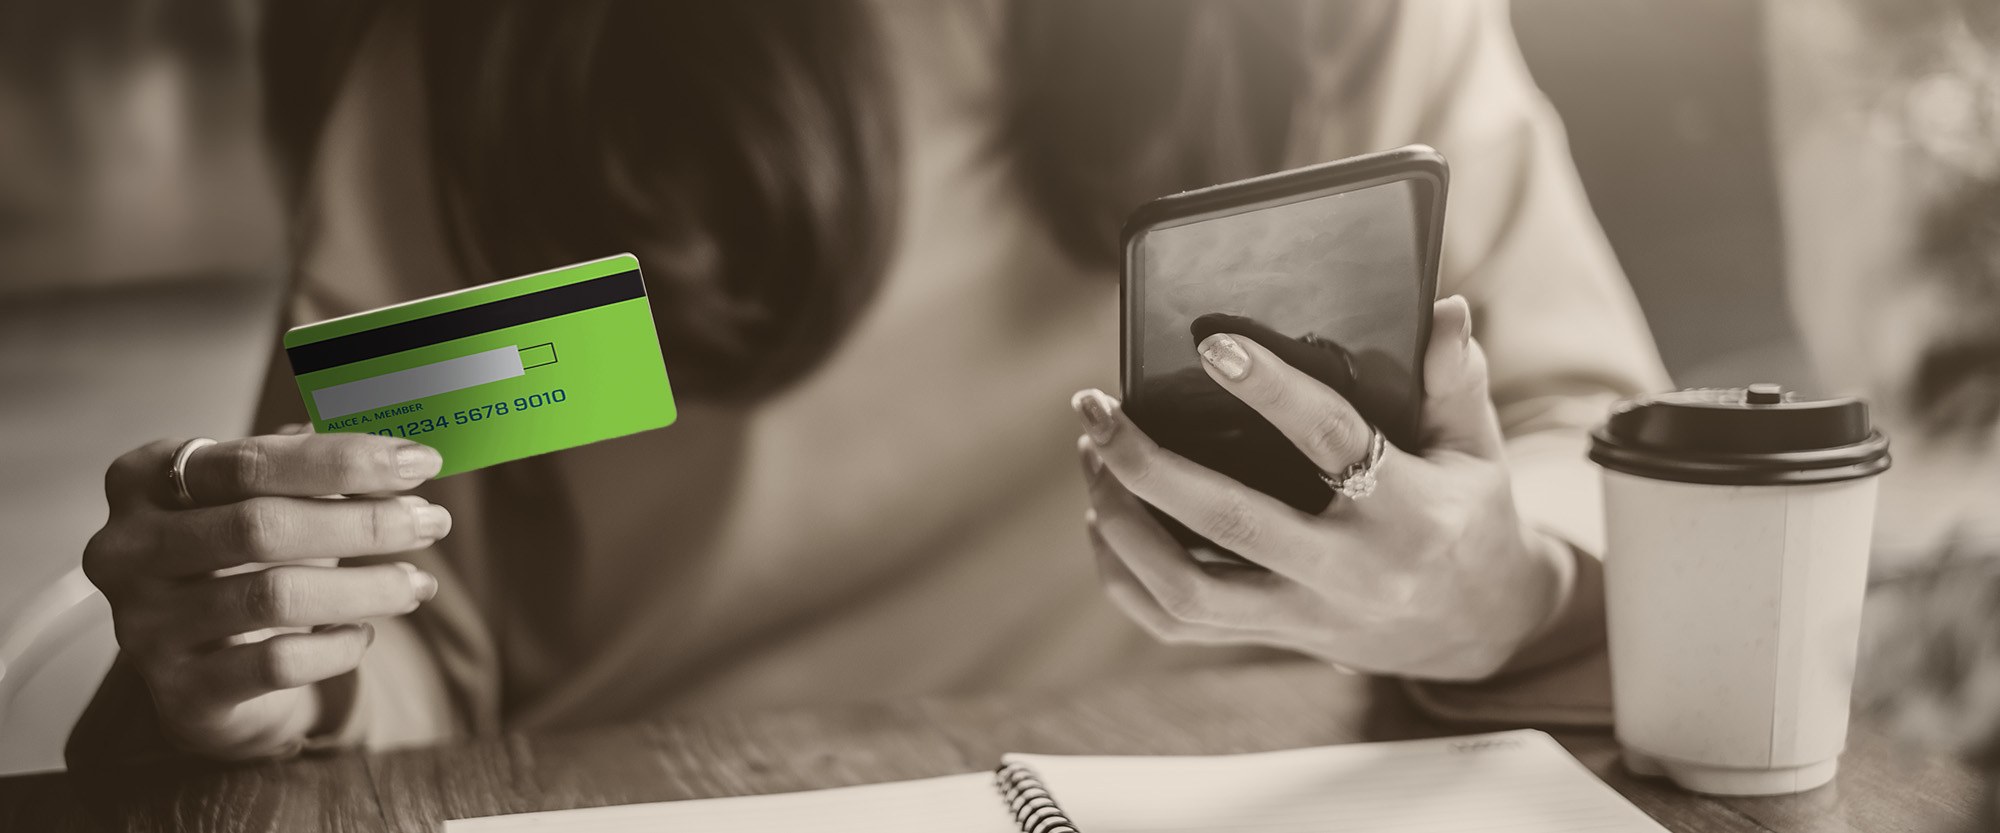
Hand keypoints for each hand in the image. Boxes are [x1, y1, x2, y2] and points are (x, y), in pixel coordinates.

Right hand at [82, 430, 449, 759]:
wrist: (205, 663)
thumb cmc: (244, 558)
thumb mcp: (266, 499)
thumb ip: (318, 469)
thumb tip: (402, 452)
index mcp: (144, 480)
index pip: (250, 461)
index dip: (344, 459)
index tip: (421, 462)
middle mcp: (127, 550)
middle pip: (260, 526)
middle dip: (364, 522)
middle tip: (432, 522)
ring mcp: (145, 625)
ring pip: (275, 597)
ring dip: (366, 586)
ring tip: (418, 582)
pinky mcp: (181, 691)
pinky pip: (278, 664)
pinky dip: (337, 647)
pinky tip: (364, 635)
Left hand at [1073, 296, 1570, 679]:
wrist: (1478, 627)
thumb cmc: (1468, 514)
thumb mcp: (1478, 447)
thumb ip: (1457, 378)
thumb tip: (1443, 309)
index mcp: (1408, 512)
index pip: (1331, 441)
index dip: (1271, 390)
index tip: (1211, 344)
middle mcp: (1350, 572)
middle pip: (1230, 522)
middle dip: (1148, 464)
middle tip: (1097, 408)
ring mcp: (1304, 615)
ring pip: (1187, 589)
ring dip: (1123, 524)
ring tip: (1093, 456)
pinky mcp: (1273, 638)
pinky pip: (1177, 624)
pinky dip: (1125, 577)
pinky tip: (1103, 518)